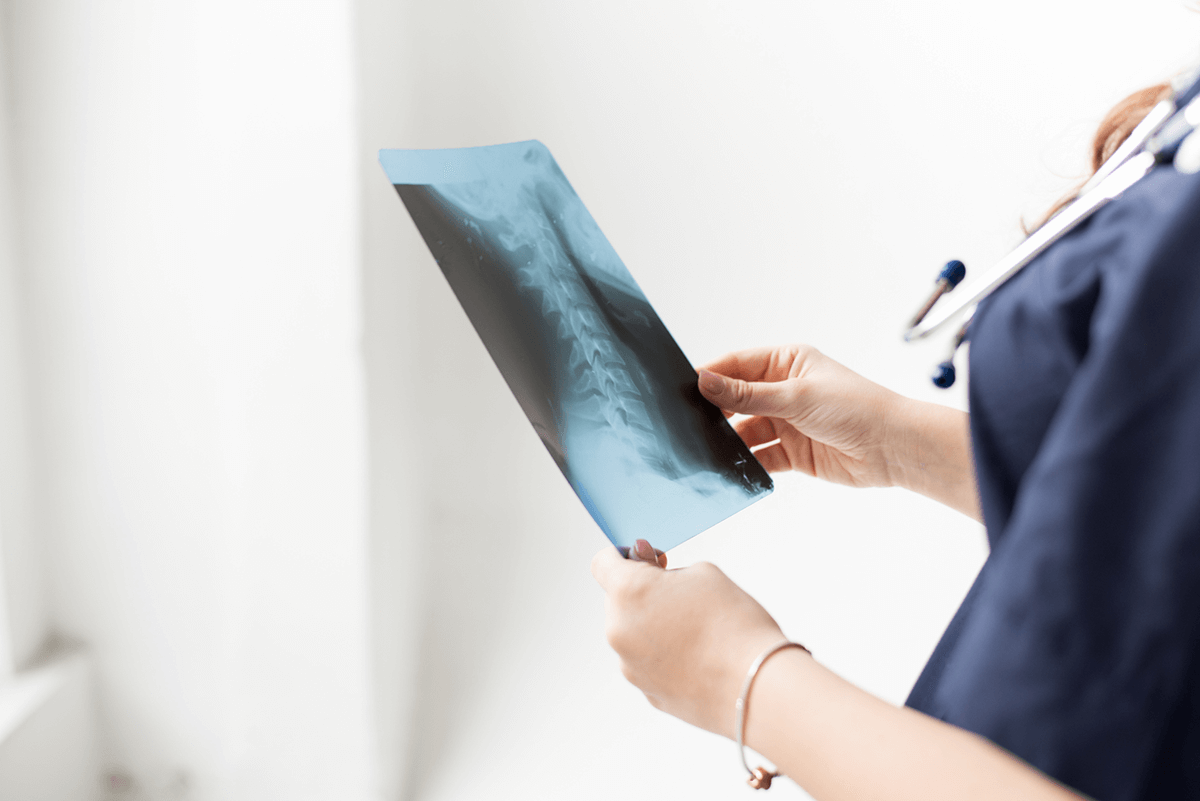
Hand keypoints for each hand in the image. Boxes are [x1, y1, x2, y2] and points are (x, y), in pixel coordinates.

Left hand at [592, 540, 785, 738]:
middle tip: (682, 594)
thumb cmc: (734, 626)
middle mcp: (619, 630)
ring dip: (652, 625)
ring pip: (632, 633)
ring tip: (697, 630)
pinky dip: (664, 654)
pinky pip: (647, 662)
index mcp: (628, 592)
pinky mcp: (647, 691)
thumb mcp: (704, 573)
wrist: (756, 687)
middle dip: (643, 592)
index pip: (602, 563)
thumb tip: (651, 573)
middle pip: (617, 599)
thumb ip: (667, 570)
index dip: (622, 555)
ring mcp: (630, 665)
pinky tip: (698, 656)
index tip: (645, 560)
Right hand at [698, 344, 901, 488]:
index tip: (683, 387)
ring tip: (708, 449)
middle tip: (688, 422)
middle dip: (715, 411)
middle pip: (737, 400)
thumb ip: (746, 394)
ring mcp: (787, 422)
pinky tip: (733, 468)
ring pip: (745, 431)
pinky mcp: (793, 453)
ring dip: (730, 441)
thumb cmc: (856, 407)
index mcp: (786, 362)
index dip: (710, 376)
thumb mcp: (795, 396)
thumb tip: (705, 381)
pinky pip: (760, 457)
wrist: (893, 447)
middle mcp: (784, 390)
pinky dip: (747, 464)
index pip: (737, 365)